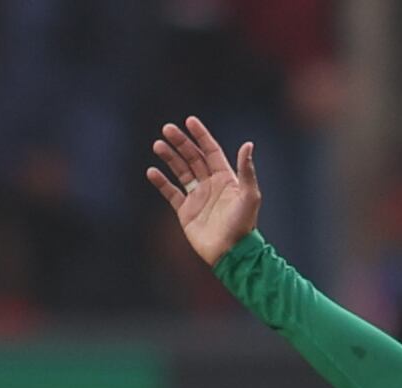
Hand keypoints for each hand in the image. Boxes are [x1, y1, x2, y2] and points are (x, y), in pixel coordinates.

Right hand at [146, 116, 260, 267]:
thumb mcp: (249, 196)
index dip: (201, 135)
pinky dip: (161, 182)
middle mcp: (210, 185)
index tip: (189, 121)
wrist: (231, 253)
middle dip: (180, 143)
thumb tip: (248, 144)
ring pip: (181, 171)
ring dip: (169, 157)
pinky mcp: (186, 211)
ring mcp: (197, 197)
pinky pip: (171, 192)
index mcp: (226, 178)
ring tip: (158, 144)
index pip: (211, 151)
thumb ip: (246, 171)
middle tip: (167, 129)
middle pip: (193, 157)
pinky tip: (152, 171)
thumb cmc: (243, 225)